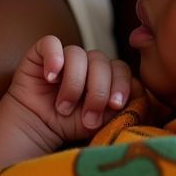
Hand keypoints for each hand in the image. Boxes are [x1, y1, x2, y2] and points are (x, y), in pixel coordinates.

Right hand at [8, 35, 139, 142]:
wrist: (35, 131)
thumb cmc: (68, 126)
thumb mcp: (100, 120)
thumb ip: (119, 107)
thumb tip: (139, 94)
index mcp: (104, 75)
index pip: (121, 69)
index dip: (121, 84)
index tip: (116, 105)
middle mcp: (86, 63)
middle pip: (102, 61)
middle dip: (98, 91)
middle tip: (88, 117)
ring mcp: (64, 56)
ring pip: (78, 54)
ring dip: (74, 85)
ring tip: (64, 107)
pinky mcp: (40, 54)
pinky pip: (51, 43)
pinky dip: (53, 59)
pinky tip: (50, 78)